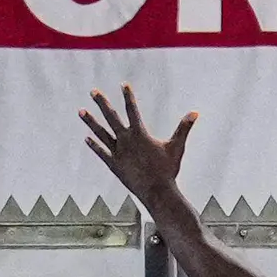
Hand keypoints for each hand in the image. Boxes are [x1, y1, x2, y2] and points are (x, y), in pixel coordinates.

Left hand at [79, 82, 198, 206]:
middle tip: (93, 91)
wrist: (156, 192)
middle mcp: (126, 141)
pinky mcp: (114, 165)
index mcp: (140, 134)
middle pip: (111, 117)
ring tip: (81, 111)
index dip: (128, 96)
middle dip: (102, 103)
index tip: (124, 84)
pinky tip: (87, 138)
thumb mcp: (177, 147)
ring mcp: (117, 153)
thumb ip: (184, 128)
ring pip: (101, 133)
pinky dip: (94, 145)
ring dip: (91, 121)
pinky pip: (102, 152)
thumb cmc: (168, 169)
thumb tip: (195, 112)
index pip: (133, 110)